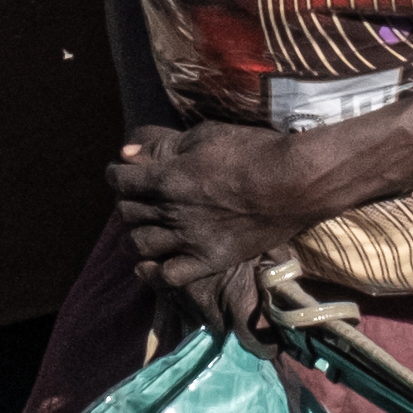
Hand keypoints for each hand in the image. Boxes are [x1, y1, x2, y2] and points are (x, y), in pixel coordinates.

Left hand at [107, 124, 314, 335]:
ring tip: (141, 229)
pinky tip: (150, 264)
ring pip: (140, 245)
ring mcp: (191, 240)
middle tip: (137, 199)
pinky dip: (153, 273)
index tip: (122, 173)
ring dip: (134, 236)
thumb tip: (126, 155)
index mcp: (167, 178)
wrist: (295, 182)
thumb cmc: (253, 151)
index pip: (120, 181)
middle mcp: (172, 212)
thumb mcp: (205, 136)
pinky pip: (169, 276)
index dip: (116, 175)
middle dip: (127, 202)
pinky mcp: (211, 260)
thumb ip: (163, 147)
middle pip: (127, 213)